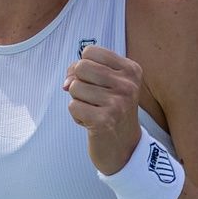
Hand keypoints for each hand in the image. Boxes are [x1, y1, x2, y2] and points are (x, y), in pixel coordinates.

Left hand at [64, 43, 143, 174]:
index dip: (83, 66)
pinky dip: (77, 115)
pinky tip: (91, 122)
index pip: (90, 51)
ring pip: (74, 87)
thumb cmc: (110, 110)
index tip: (94, 82)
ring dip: (78, 101)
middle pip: (81, 66)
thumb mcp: (104, 84)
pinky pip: (72, 106)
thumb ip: (82, 72)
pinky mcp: (104, 120)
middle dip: (78, 82)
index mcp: (131, 70)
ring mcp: (117, 102)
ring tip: (94, 111)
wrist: (124, 147)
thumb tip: (67, 82)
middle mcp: (127, 84)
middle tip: (92, 98)